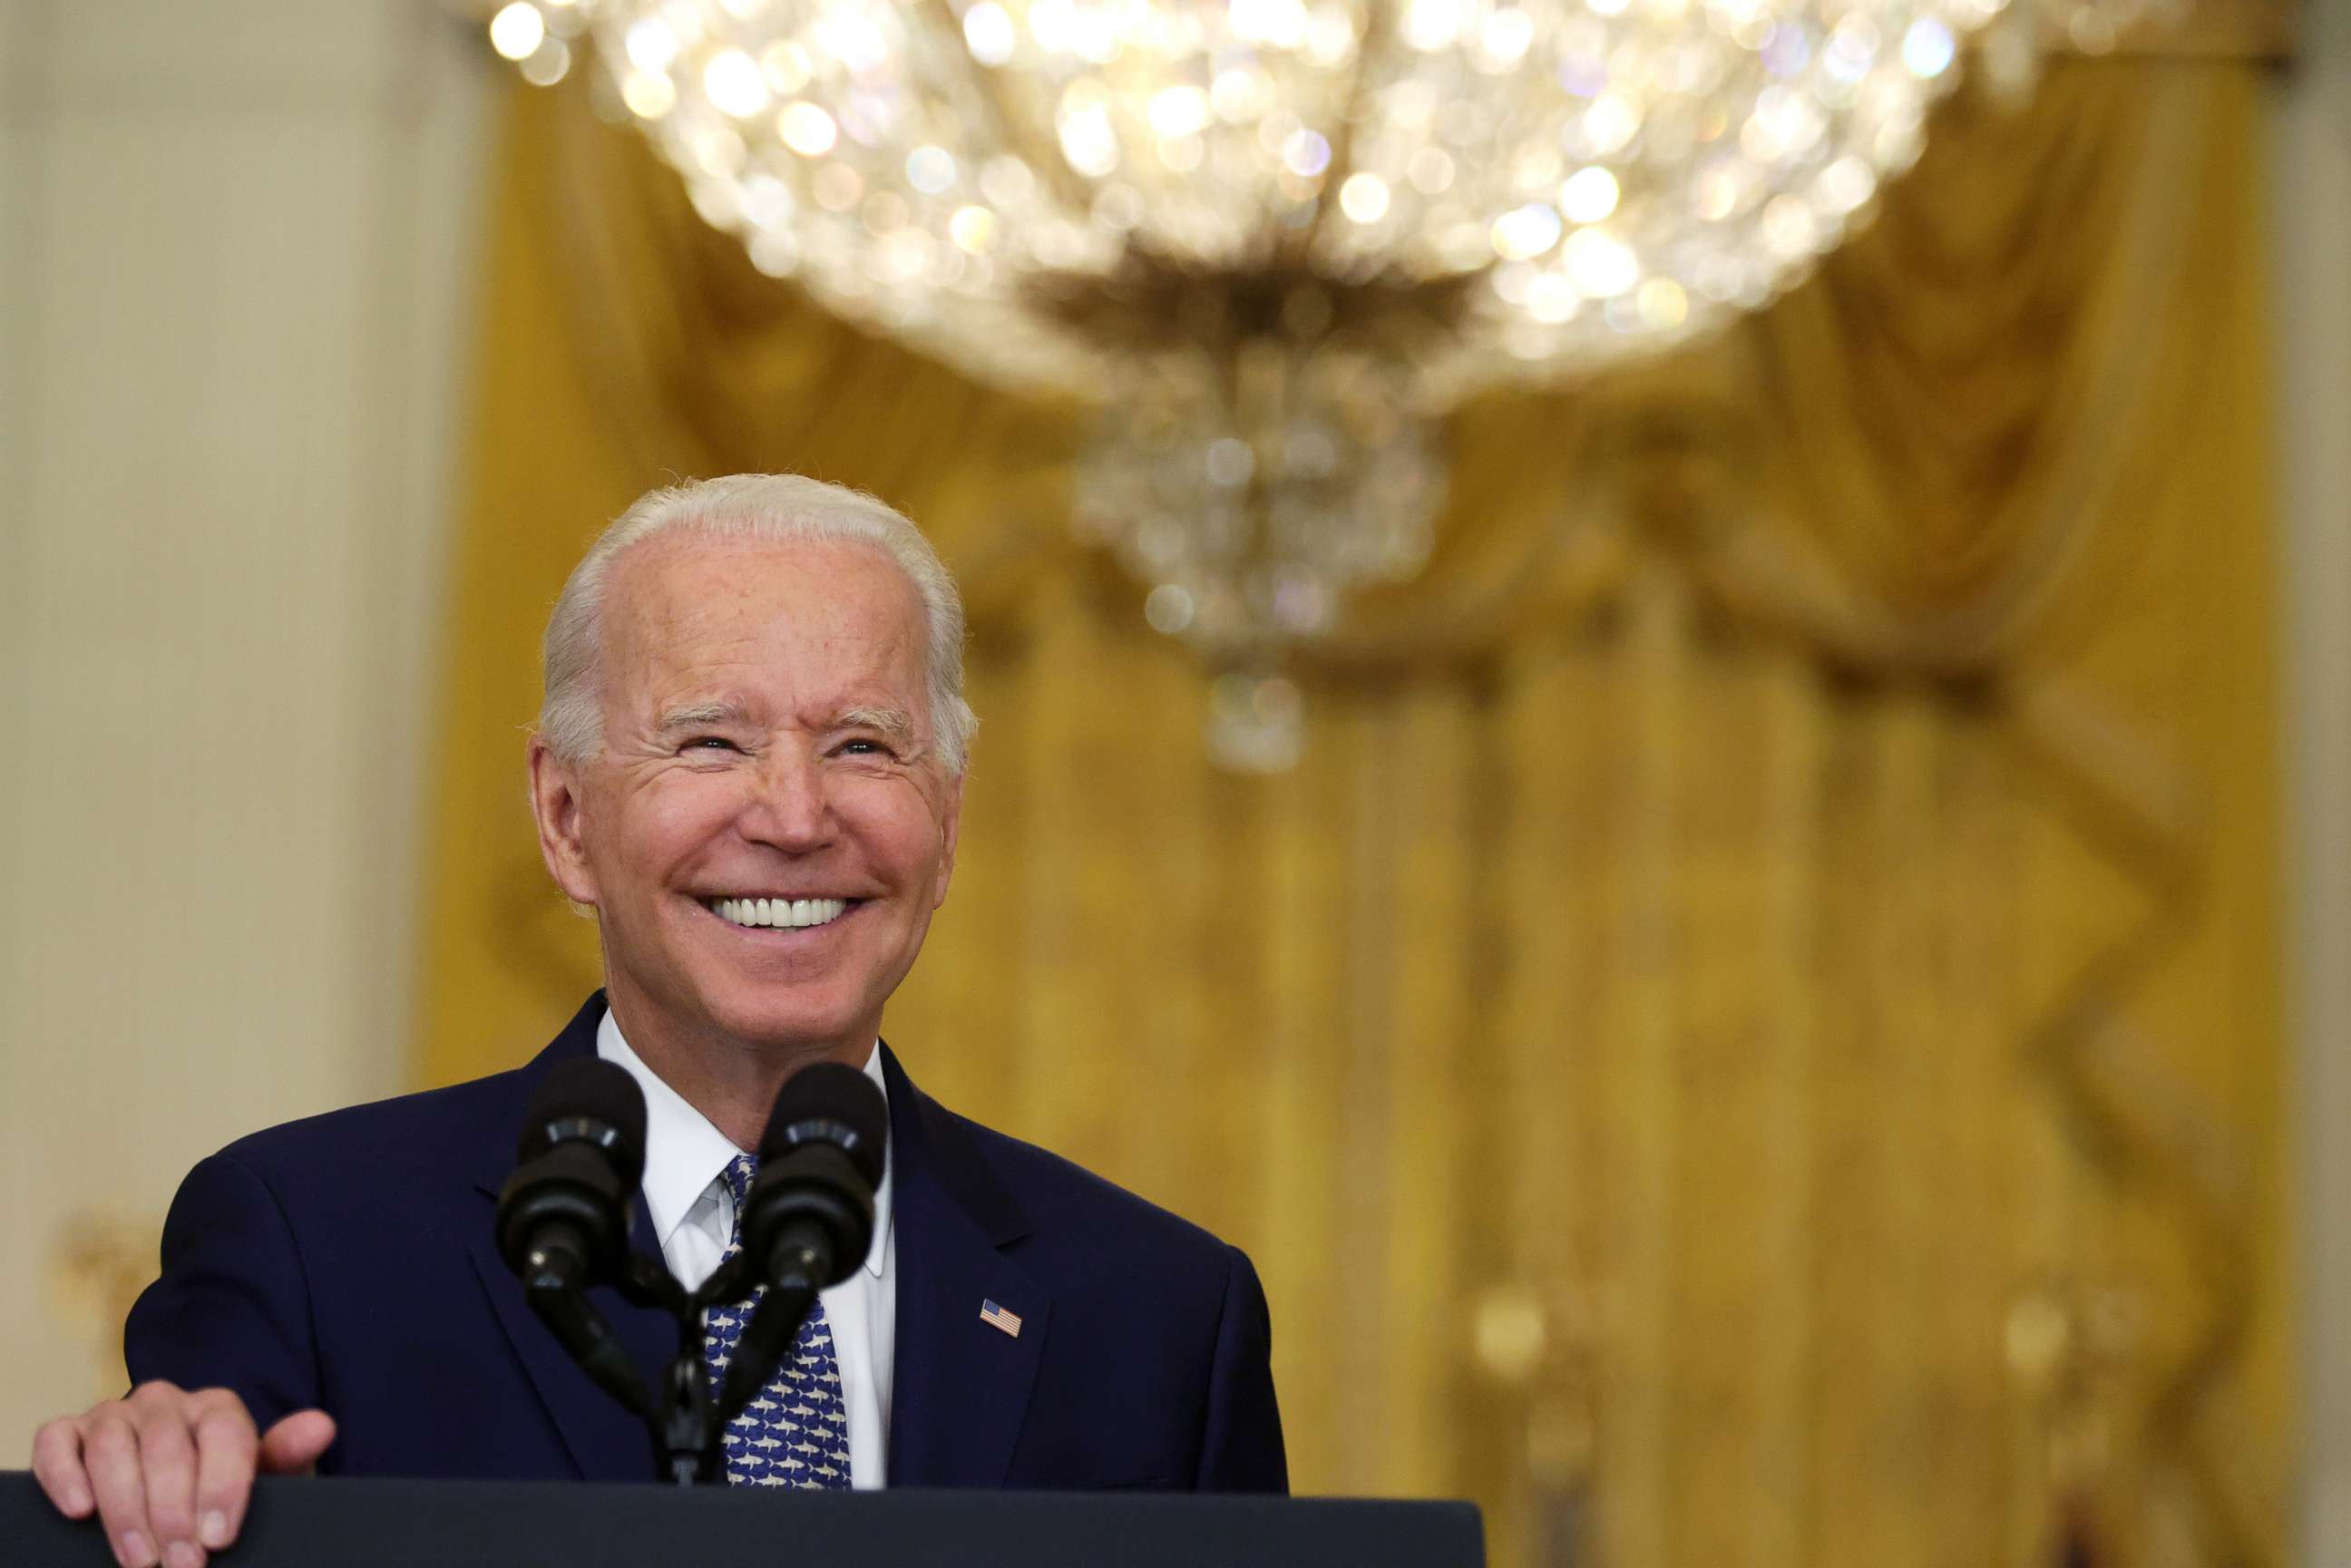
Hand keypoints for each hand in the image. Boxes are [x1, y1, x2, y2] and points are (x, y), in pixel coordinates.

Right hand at [30, 1382, 334, 1567]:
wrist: (179, 1499)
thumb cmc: (220, 1491)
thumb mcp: (261, 1480)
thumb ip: (286, 1455)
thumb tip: (321, 1426)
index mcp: (216, 1409)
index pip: (224, 1433)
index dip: (222, 1486)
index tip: (218, 1538)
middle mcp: (164, 1403)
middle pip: (166, 1445)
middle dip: (174, 1512)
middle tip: (180, 1564)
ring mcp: (113, 1415)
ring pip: (113, 1447)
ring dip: (125, 1508)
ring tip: (140, 1558)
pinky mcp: (69, 1434)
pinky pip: (56, 1442)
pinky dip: (64, 1474)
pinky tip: (80, 1509)